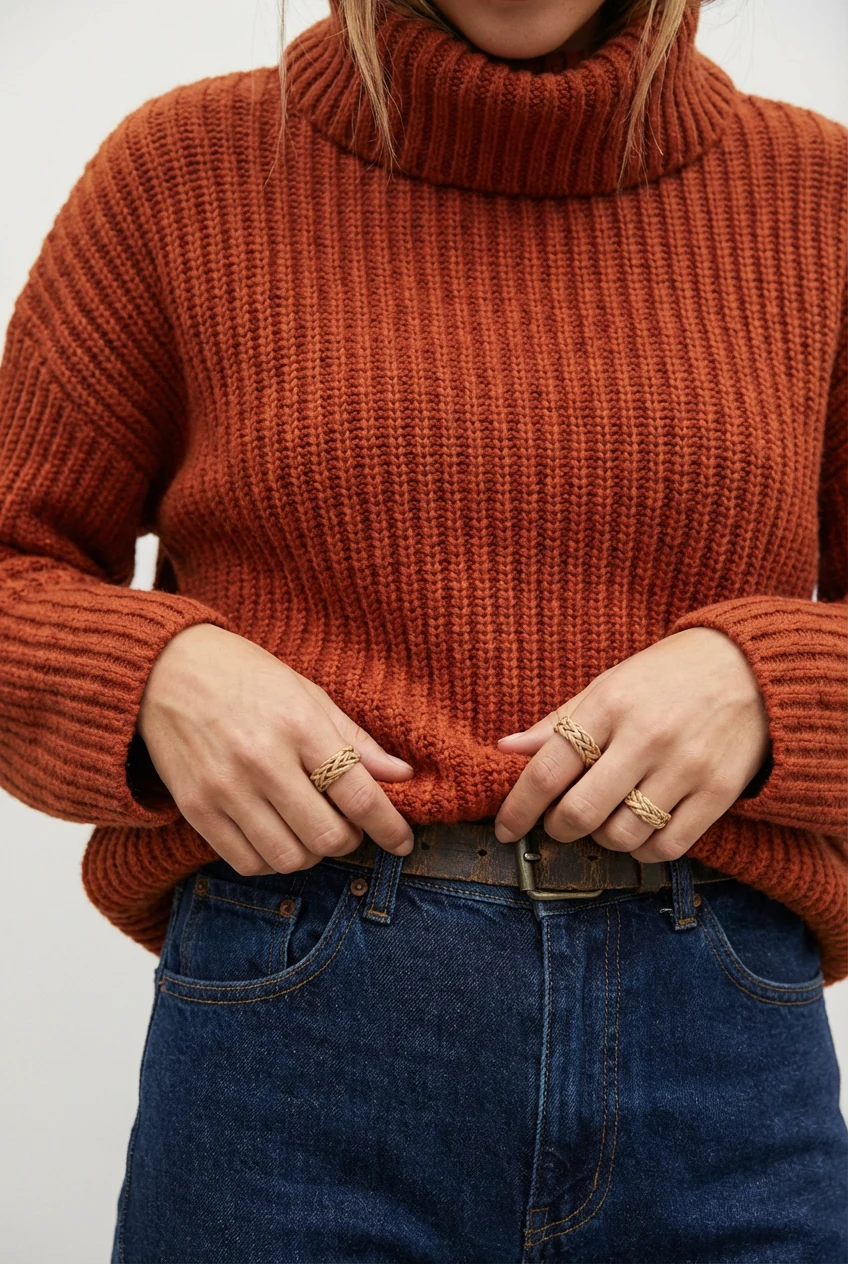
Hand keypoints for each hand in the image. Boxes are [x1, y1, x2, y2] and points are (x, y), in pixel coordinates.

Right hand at [136, 623, 414, 874]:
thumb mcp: (307, 693)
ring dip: (312, 853)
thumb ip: (355, 739)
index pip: (358, 795)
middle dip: (350, 841)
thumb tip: (404, 775)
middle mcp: (262, 760)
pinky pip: (247, 862)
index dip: (389, 827)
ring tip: (310, 827)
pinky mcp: (196, 809)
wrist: (163, 669)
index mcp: (299, 725)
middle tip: (349, 824)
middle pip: (327, 837)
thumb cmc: (245, 676)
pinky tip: (276, 834)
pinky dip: (272, 859)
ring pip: (290, 858)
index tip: (402, 841)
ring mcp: (225, 788)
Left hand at [493, 627, 770, 862]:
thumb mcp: (609, 684)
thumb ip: (559, 721)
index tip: (505, 829)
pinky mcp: (719, 792)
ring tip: (606, 819)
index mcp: (610, 705)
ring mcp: (686, 767)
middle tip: (559, 824)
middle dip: (558, 829)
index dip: (518, 808)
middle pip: (581, 813)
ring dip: (603, 839)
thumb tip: (506, 749)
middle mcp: (646, 737)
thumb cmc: (668, 676)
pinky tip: (641, 831)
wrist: (753, 669)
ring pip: (622, 836)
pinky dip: (644, 851)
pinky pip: (668, 847)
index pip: (548, 770)